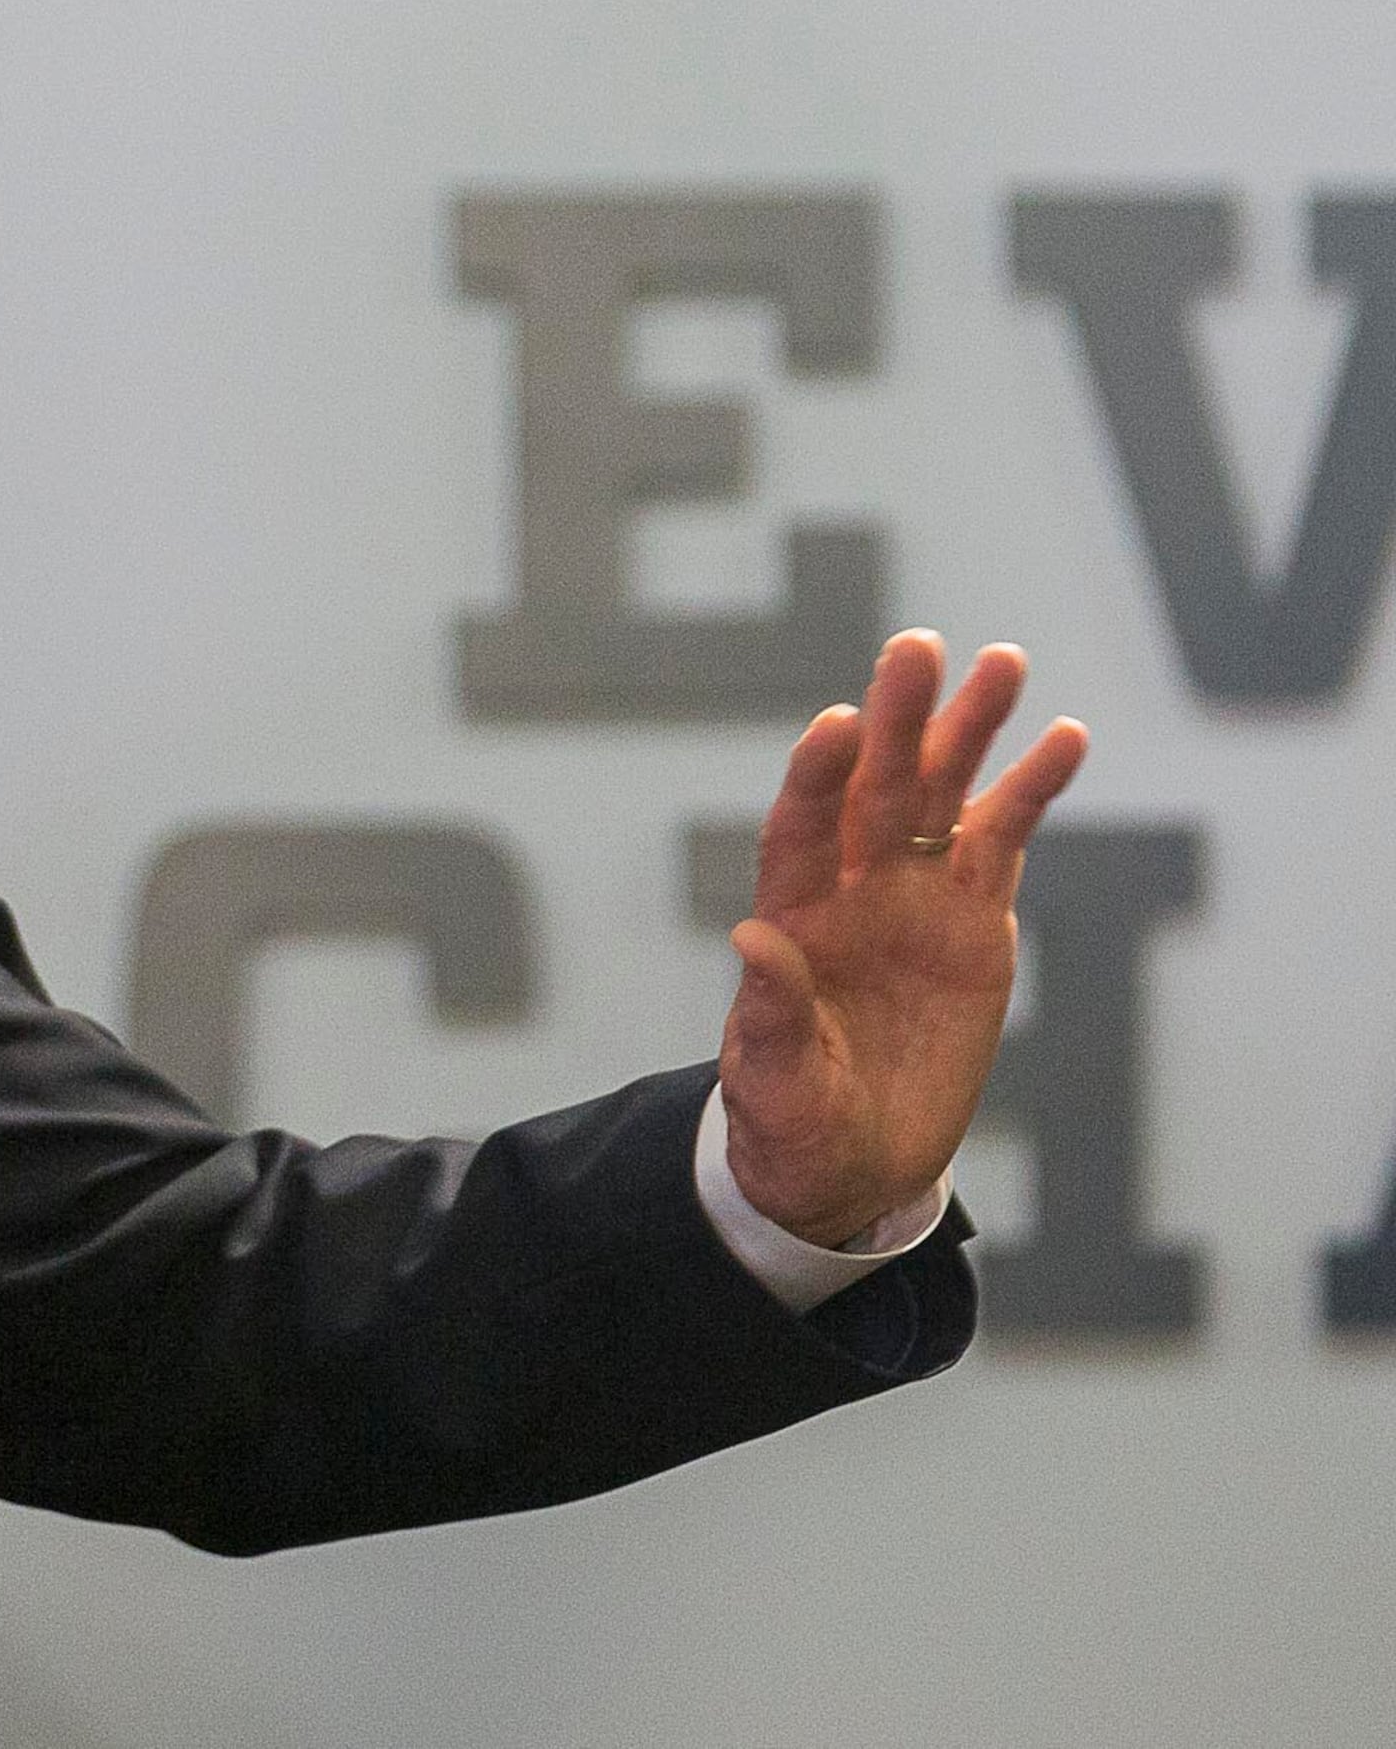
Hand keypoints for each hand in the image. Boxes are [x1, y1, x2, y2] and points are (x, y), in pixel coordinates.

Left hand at [719, 629, 1088, 1247]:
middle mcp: (852, 888)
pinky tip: (1061, 736)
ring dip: (969, 729)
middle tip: (918, 647)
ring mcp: (915, 896)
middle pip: (875, 787)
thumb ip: (769, 1017)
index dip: (818, 778)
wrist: (850, 1161)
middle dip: (896, 718)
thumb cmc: (793, 1124)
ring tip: (1003, 661)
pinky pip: (1003, 839)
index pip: (801, 829)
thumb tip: (748, 940)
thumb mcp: (775, 1085)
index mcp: (792, 918)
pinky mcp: (975, 919)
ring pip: (942, 794)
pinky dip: (1031, 789)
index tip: (839, 724)